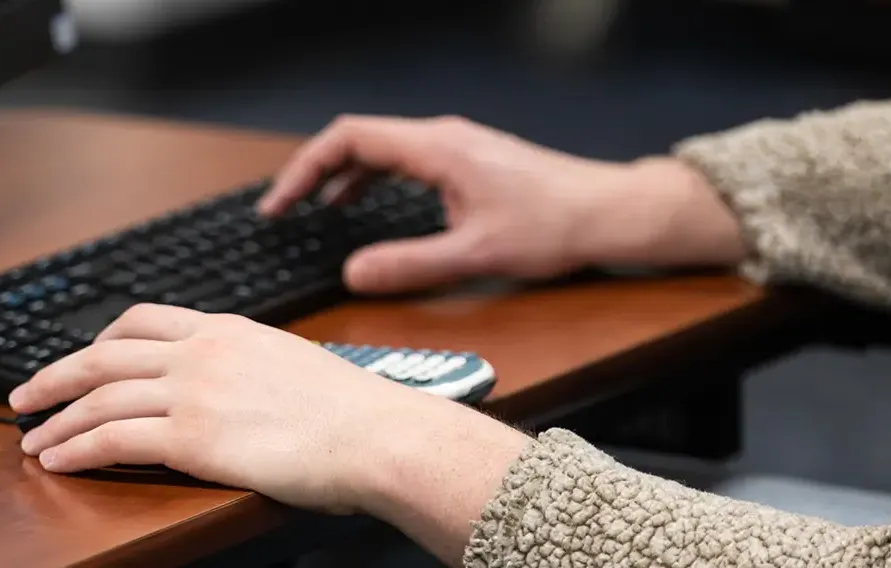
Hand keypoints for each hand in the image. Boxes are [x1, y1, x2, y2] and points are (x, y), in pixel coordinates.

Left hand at [8, 304, 520, 515]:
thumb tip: (238, 389)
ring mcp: (194, 391)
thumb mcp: (293, 364)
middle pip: (103, 355)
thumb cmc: (355, 412)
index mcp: (227, 329)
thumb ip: (250, 367)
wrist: (379, 435)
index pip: (142, 321)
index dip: (97, 340)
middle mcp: (202, 351)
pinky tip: (58, 460)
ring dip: (55, 421)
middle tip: (24, 397)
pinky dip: (75, 449)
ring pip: (98, 398)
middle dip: (54, 376)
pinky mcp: (192, 437)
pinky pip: (111, 439)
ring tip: (32, 442)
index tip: (79, 358)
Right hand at [256, 115, 746, 292]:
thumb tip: (354, 274)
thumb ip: (410, 266)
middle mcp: (442, 138)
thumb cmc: (555, 227)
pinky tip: (360, 208)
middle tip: (282, 208)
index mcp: (437, 149)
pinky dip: (371, 181)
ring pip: (380, 150)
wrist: (610, 214)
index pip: (349, 140)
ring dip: (340, 176)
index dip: (305, 169)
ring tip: (310, 209)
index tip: (281, 204)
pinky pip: (403, 162)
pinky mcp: (467, 163)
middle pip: (357, 140)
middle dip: (313, 172)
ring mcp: (455, 147)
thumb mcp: (476, 255)